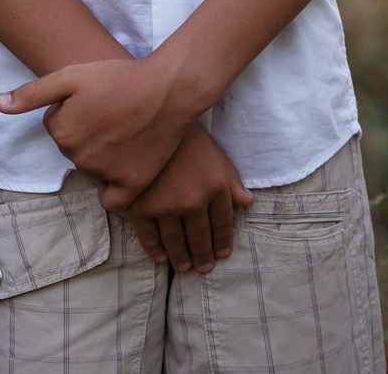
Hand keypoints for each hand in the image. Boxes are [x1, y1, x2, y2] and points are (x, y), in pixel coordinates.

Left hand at [0, 54, 194, 208]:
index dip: (72, 110)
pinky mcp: (132, 184)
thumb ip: (31, 93)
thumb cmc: (117, 78)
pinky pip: (112, 200)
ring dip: (101, 155)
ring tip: (124, 130)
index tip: (92, 100)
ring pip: (92, 168)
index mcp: (61, 132)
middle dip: (84, 133)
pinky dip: (112, 190)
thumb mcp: (70, 76)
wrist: (165, 91)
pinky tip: (121, 172)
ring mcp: (106, 174)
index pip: (56, 126)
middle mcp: (79, 158)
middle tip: (109, 114)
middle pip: (72, 148)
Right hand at [109, 125, 250, 272]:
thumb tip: (247, 201)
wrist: (147, 119)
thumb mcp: (215, 153)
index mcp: (215, 188)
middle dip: (203, 256)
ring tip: (183, 266)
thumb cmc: (184, 134)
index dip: (222, 241)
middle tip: (203, 268)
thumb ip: (231, 180)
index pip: (223, 223)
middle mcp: (194, 201)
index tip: (222, 254)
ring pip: (175, 241)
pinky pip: (148, 236)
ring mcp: (166, 206)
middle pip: (200, 237)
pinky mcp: (140, 207)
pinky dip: (154, 249)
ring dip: (180, 257)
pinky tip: (158, 257)